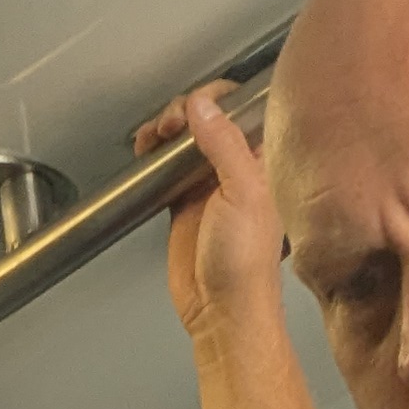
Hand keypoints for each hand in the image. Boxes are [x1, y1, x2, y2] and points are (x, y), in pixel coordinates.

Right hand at [130, 83, 284, 345]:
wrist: (221, 310)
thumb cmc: (245, 263)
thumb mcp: (242, 192)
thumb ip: (223, 144)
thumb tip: (201, 105)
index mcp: (263, 161)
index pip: (241, 109)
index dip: (216, 98)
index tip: (194, 104)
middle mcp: (238, 168)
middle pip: (208, 118)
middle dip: (184, 110)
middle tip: (171, 126)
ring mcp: (208, 184)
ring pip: (185, 139)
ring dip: (166, 129)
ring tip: (154, 137)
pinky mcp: (184, 202)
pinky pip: (166, 166)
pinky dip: (152, 154)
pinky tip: (145, 149)